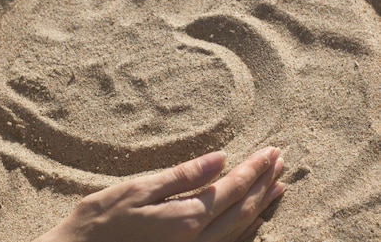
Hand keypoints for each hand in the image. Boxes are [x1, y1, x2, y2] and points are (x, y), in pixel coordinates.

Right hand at [35, 147, 284, 241]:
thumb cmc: (103, 219)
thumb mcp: (139, 190)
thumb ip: (182, 177)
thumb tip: (219, 160)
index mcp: (186, 217)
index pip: (231, 187)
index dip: (254, 168)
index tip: (271, 151)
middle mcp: (198, 240)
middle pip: (242, 208)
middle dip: (262, 182)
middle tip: (279, 160)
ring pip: (240, 228)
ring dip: (259, 203)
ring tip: (277, 184)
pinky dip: (246, 226)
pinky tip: (251, 215)